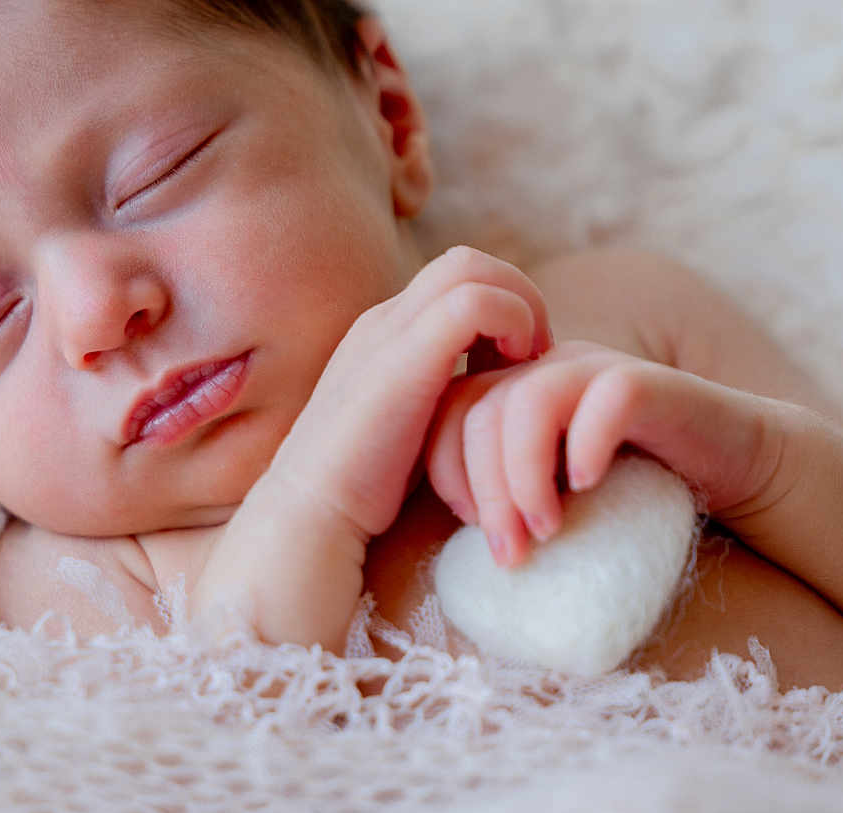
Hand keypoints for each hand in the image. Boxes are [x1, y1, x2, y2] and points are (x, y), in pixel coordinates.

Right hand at [191, 246, 551, 649]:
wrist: (307, 520)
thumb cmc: (357, 501)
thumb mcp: (403, 439)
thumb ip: (433, 411)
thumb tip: (482, 413)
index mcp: (379, 340)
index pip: (451, 285)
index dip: (498, 314)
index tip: (518, 370)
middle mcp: (381, 323)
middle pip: (466, 262)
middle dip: (517, 297)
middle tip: (535, 358)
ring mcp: (388, 334)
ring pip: (473, 267)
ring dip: (520, 305)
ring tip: (529, 363)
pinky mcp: (404, 356)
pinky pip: (477, 301)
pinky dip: (513, 324)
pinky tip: (515, 376)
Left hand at [425, 340, 788, 565]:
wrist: (731, 469)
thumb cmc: (632, 495)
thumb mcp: (554, 501)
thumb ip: (505, 501)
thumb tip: (450, 549)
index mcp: (514, 393)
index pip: (448, 415)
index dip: (445, 473)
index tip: (469, 529)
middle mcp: (549, 371)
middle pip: (480, 411)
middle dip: (483, 491)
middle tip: (509, 554)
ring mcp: (598, 370)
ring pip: (530, 400)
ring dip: (525, 475)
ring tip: (547, 529)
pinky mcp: (651, 382)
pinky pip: (606, 396)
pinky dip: (587, 444)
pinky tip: (588, 486)